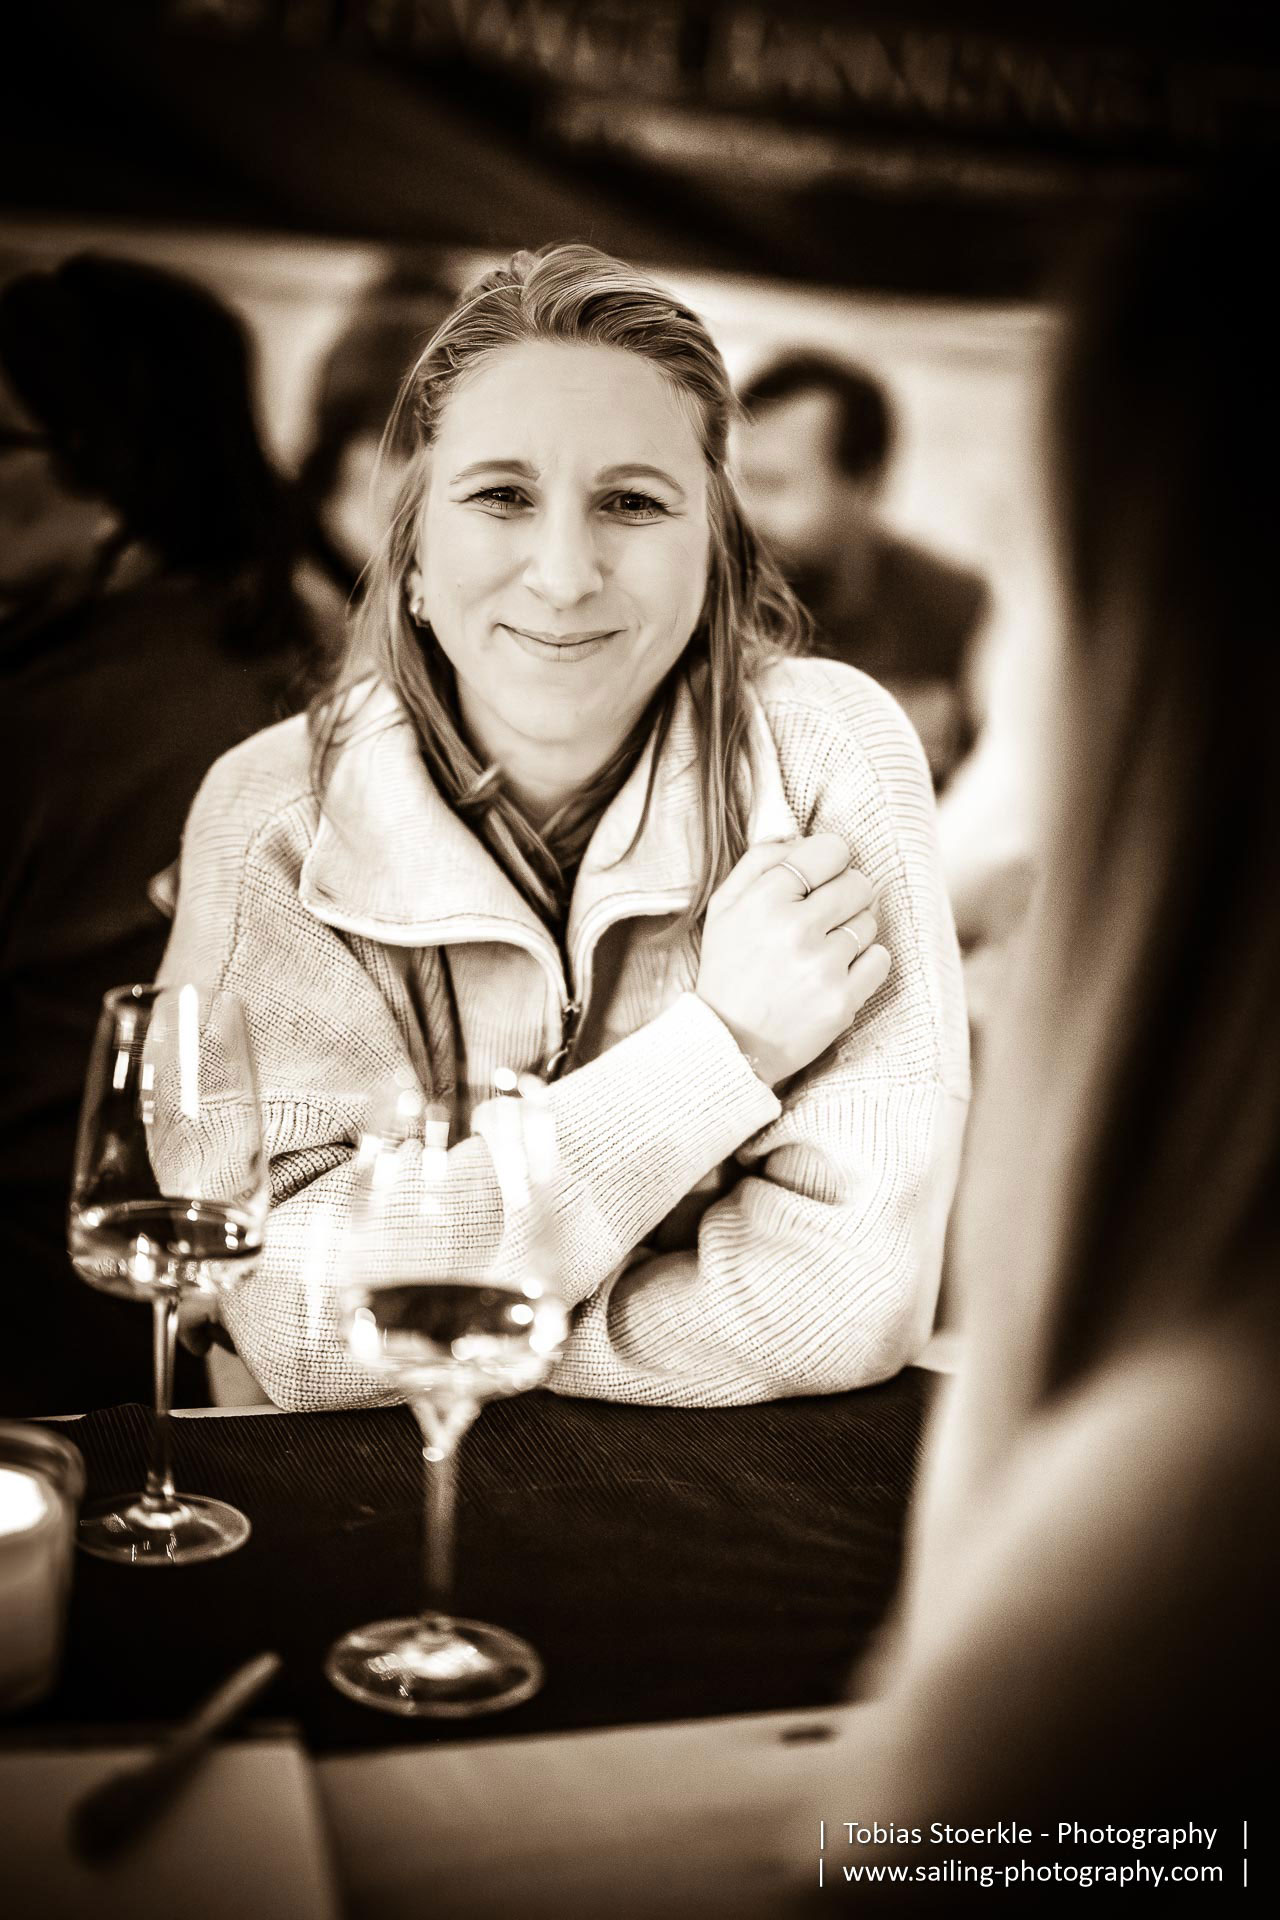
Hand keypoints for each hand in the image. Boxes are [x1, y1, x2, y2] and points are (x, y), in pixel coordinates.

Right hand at [695, 834, 889, 1088]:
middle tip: (823, 917)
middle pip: (859, 883)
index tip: (821, 878)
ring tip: (822, 951)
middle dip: (845, 895)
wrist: (728, 1043)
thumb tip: (802, 836)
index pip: (831, 850)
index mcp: (765, 900)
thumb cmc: (729, 968)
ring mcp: (822, 966)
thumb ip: (761, 861)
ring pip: (870, 922)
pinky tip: (837, 973)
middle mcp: (795, 929)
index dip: (830, 861)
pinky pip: (881, 959)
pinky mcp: (843, 1000)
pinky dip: (865, 963)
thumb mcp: (724, 907)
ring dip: (852, 932)